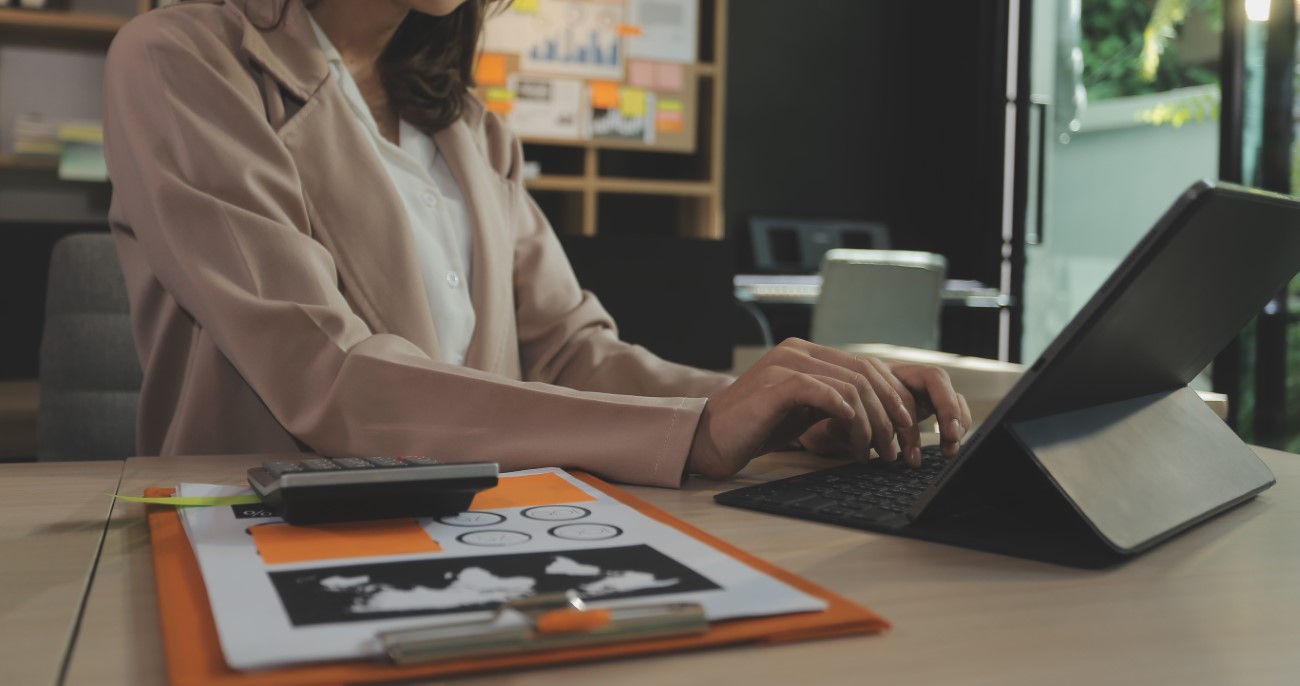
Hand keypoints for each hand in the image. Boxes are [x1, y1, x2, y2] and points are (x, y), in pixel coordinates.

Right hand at [686, 339, 970, 479]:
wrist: (711, 439)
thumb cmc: (756, 429)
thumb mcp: (804, 412)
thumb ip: (834, 403)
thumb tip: (880, 417)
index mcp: (808, 353)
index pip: (868, 368)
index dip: (894, 400)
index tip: (906, 434)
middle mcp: (800, 351)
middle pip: (867, 375)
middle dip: (891, 416)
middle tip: (899, 450)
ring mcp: (787, 363)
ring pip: (853, 386)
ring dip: (872, 425)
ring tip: (873, 454)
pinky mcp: (777, 382)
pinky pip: (826, 392)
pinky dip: (846, 415)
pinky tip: (853, 437)